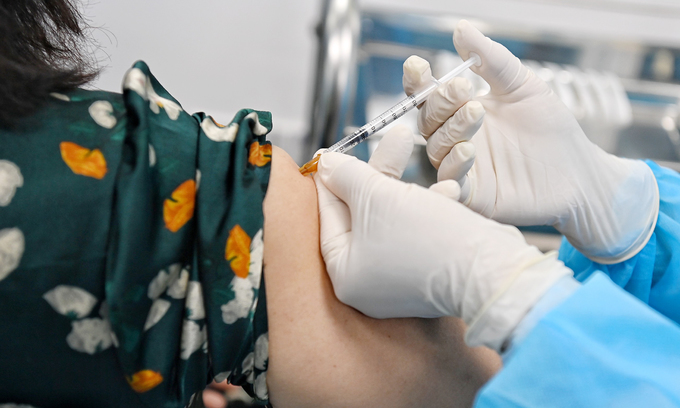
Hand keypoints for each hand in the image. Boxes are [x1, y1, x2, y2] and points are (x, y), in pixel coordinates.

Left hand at [313, 148, 571, 349]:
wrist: (490, 270)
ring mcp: (402, 280)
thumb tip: (325, 164)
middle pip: (364, 215)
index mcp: (346, 274)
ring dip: (409, 186)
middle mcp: (370, 284)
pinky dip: (431, 209)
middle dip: (381, 172)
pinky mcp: (432, 273)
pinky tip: (450, 190)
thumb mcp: (376, 196)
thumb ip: (346, 176)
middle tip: (392, 138)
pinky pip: (421, 233)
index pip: (329, 217)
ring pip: (396, 218)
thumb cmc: (425, 236)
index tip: (333, 152)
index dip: (333, 179)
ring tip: (421, 152)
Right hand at [403, 20, 658, 262]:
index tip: (418, 65)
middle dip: (440, 102)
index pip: (428, 96)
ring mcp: (461, 168)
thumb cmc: (551, 128)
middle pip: (427, 120)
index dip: (418, 82)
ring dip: (452, 129)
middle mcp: (454, 140)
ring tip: (476, 114)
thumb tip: (460, 29)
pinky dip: (454, 166)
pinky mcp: (472, 195)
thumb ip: (490, 60)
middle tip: (464, 90)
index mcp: (461, 112)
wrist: (579, 172)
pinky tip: (469, 151)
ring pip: (436, 148)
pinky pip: (451, 182)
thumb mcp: (522, 86)